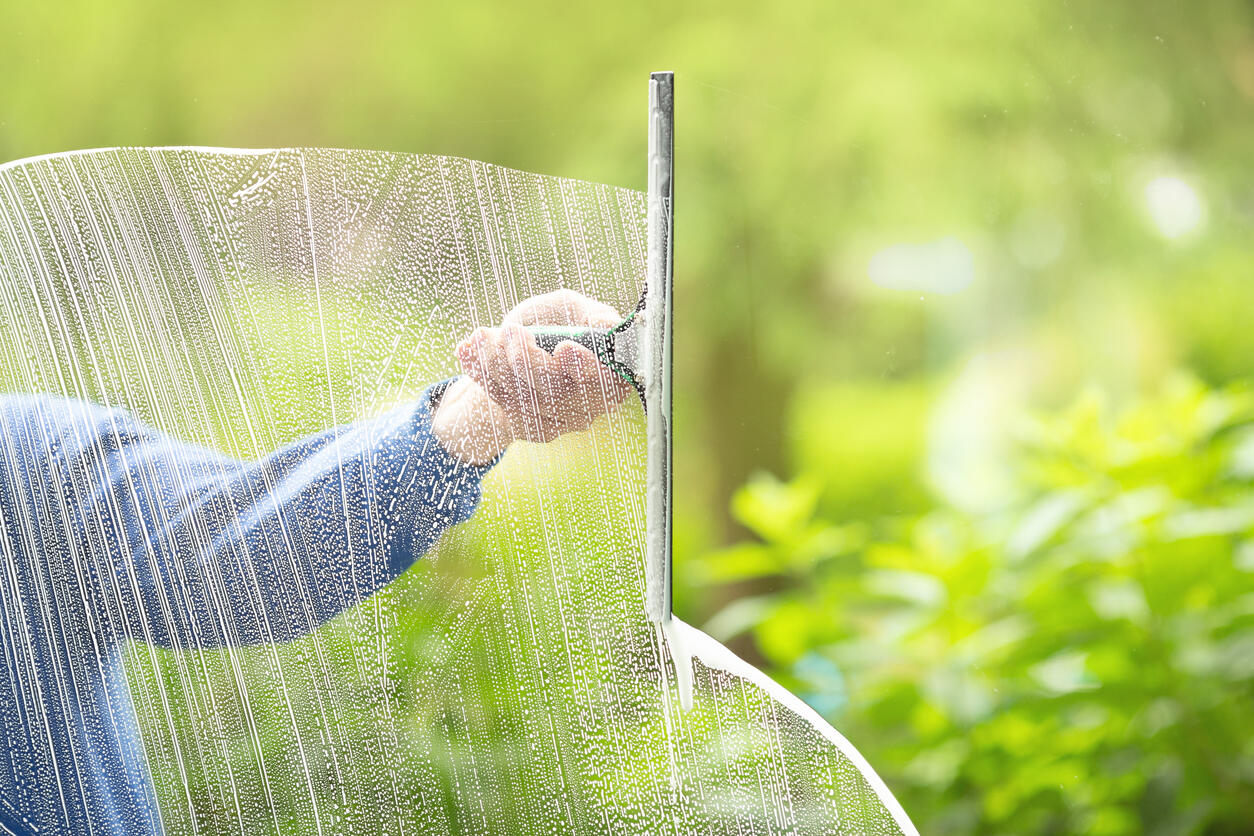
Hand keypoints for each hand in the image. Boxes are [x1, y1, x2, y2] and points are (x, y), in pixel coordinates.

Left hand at [432, 290, 632, 464]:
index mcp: (612, 372)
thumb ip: (589, 313)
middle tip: (510, 330)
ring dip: (496, 363)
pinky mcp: (535, 428)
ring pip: (526, 400)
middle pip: (557, 392)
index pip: (607, 380)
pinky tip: (467, 352)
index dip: (585, 367)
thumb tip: (605, 325)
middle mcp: (593, 403)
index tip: (563, 348)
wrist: (518, 344)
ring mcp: (564, 420)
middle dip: (526, 360)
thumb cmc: (552, 321)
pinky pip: (504, 406)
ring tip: (481, 335)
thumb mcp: (569, 308)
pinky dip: (481, 376)